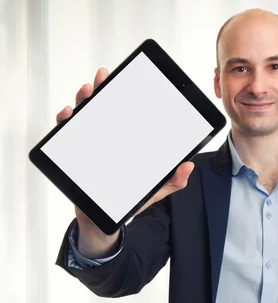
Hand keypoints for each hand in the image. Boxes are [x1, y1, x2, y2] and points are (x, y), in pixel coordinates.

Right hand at [55, 67, 193, 226]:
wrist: (105, 223)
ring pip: (85, 117)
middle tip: (102, 80)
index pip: (127, 114)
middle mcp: (109, 139)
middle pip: (104, 109)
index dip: (126, 96)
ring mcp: (91, 145)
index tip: (127, 81)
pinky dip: (65, 122)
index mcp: (128, 143)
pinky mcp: (75, 155)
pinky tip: (68, 116)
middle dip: (102, 90)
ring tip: (86, 93)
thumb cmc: (130, 202)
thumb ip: (173, 181)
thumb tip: (188, 165)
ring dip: (83, 101)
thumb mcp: (155, 190)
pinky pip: (67, 135)